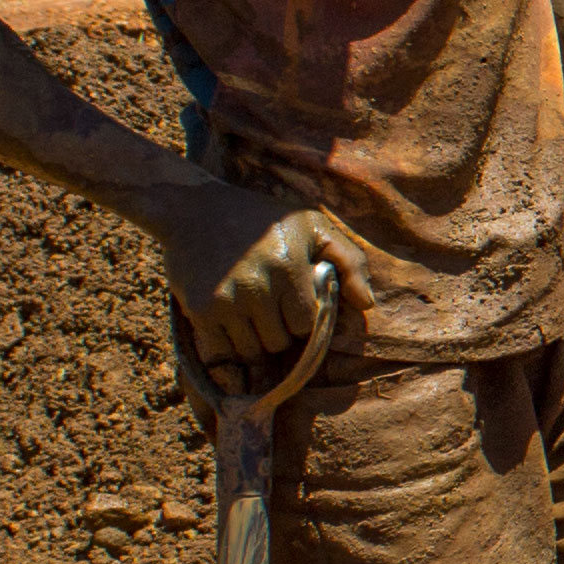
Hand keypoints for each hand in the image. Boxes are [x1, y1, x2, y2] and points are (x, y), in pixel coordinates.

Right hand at [168, 196, 359, 378]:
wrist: (195, 210)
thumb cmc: (262, 220)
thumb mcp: (312, 226)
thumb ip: (349, 261)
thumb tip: (367, 304)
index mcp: (289, 266)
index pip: (306, 324)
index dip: (301, 316)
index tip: (291, 298)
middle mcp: (257, 287)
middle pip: (279, 342)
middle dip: (278, 329)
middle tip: (268, 303)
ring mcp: (225, 301)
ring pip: (252, 352)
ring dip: (254, 339)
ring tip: (249, 310)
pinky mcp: (199, 310)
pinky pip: (222, 353)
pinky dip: (228, 345)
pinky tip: (229, 320)